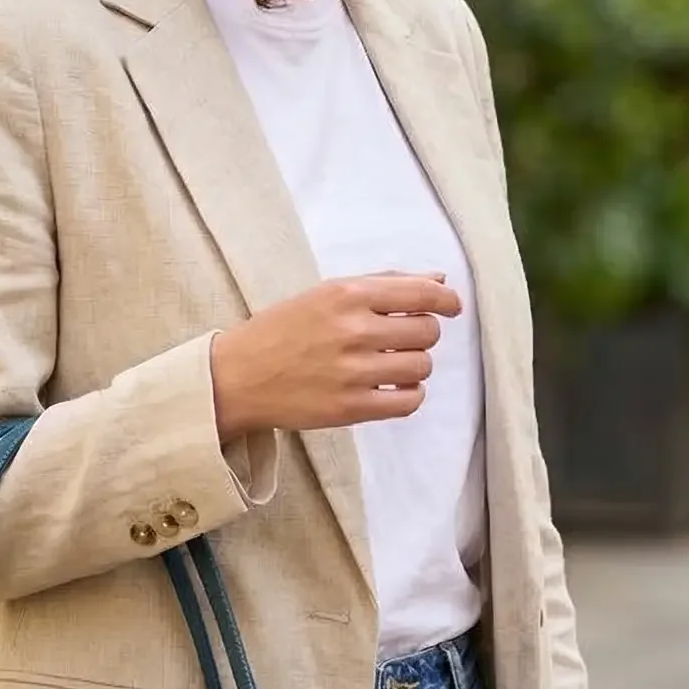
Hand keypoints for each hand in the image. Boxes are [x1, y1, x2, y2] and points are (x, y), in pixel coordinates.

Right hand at [210, 272, 461, 438]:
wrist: (237, 377)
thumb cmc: (282, 331)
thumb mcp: (325, 293)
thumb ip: (383, 284)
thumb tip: (438, 280)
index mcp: (347, 294)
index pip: (423, 293)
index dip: (447, 300)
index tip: (451, 307)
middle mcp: (352, 330)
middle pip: (427, 332)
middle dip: (423, 334)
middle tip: (401, 339)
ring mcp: (352, 372)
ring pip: (421, 367)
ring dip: (414, 366)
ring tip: (390, 366)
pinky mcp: (350, 408)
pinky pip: (409, 402)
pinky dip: (409, 395)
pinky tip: (392, 389)